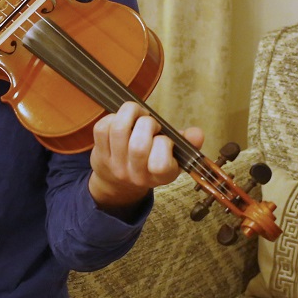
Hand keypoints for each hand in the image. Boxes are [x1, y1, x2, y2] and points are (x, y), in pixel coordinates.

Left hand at [88, 101, 203, 210]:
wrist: (118, 183)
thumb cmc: (151, 162)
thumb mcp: (174, 157)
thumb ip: (187, 143)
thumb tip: (198, 133)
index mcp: (160, 176)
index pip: (161, 164)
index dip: (164, 144)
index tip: (164, 140)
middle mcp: (136, 175)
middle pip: (138, 145)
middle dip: (147, 124)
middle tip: (150, 124)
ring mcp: (115, 165)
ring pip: (119, 130)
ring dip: (130, 114)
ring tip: (137, 115)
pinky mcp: (99, 154)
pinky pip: (102, 128)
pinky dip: (113, 117)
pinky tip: (121, 120)